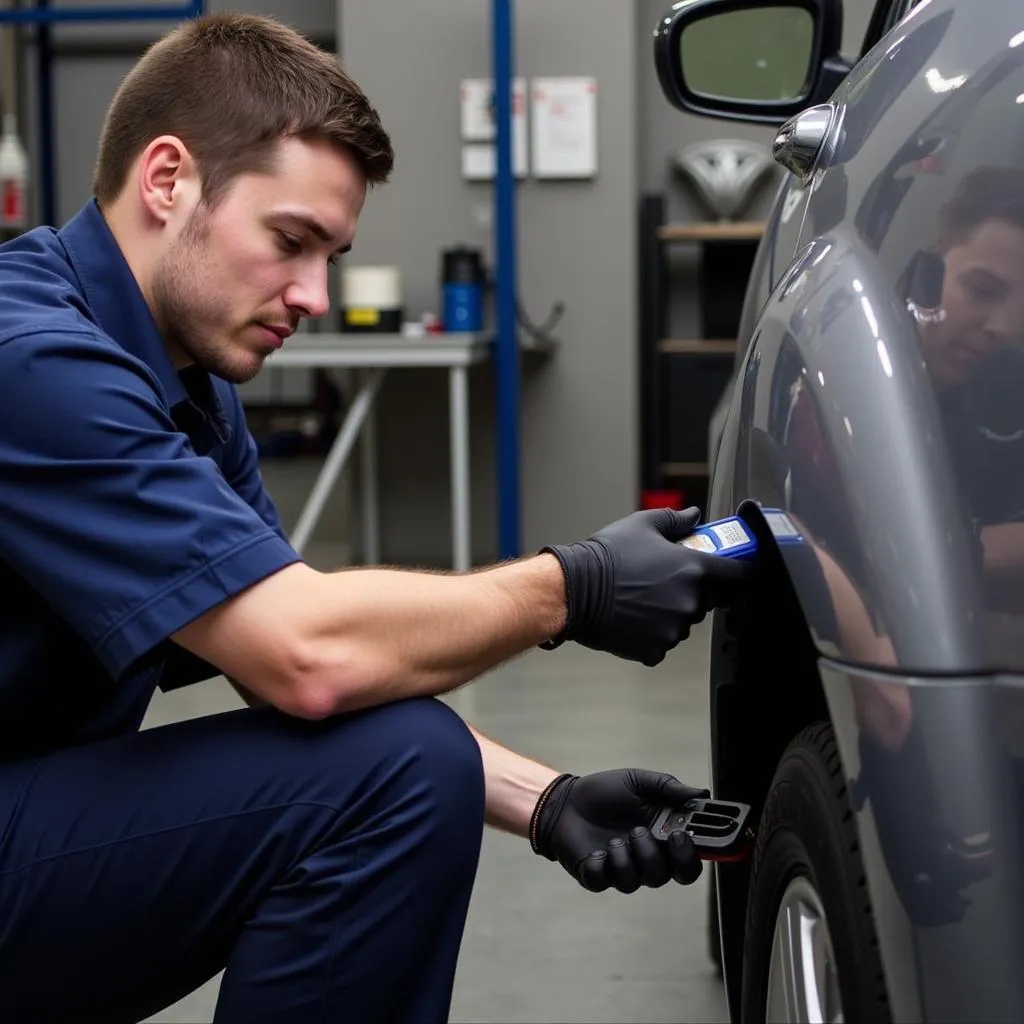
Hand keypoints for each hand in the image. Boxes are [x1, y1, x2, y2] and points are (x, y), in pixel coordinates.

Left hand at [530, 768, 708, 892]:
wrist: (565, 799)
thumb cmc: (605, 792)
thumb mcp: (638, 782)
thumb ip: (668, 787)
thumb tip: (701, 793)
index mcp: (660, 839)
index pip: (688, 860)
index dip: (691, 855)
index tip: (683, 835)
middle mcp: (644, 858)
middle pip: (666, 876)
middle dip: (656, 856)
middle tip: (642, 832)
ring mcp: (619, 869)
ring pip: (636, 881)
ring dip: (627, 858)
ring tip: (615, 837)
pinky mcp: (595, 875)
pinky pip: (604, 881)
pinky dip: (602, 865)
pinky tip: (598, 850)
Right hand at [541, 507, 748, 665]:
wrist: (574, 590)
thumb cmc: (606, 556)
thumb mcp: (643, 525)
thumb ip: (677, 519)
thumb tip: (695, 516)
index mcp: (694, 570)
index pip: (740, 577)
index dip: (741, 573)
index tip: (737, 572)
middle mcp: (689, 602)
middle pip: (708, 601)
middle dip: (693, 591)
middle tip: (665, 580)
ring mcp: (673, 630)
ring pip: (684, 622)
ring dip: (672, 612)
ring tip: (643, 598)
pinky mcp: (656, 650)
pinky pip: (663, 642)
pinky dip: (652, 633)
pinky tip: (633, 617)